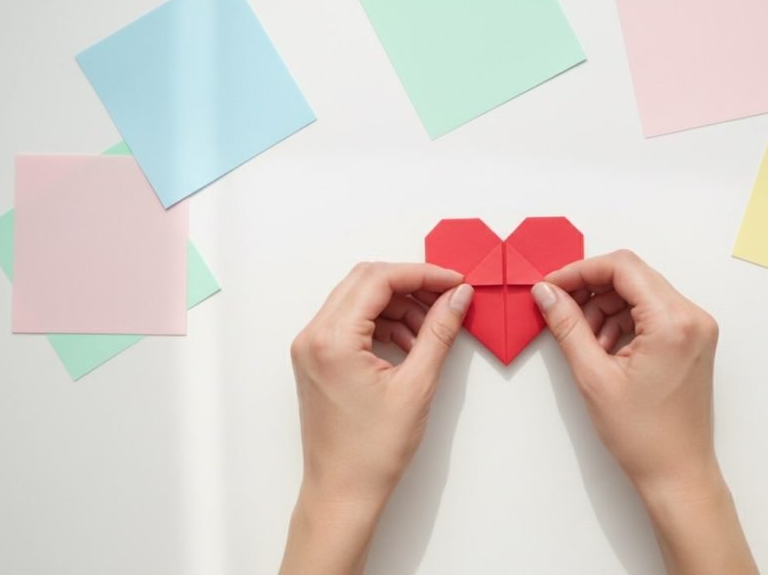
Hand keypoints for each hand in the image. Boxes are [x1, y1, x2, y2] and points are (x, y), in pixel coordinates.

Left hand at [281, 262, 471, 574]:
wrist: (342, 492)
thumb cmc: (372, 451)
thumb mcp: (417, 385)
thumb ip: (439, 332)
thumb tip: (457, 297)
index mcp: (332, 339)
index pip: (378, 280)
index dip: (422, 274)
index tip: (454, 282)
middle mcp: (313, 336)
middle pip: (364, 282)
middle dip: (410, 284)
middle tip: (447, 297)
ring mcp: (310, 347)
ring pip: (358, 299)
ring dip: (397, 304)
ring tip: (431, 328)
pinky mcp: (316, 359)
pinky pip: (351, 322)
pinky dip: (382, 323)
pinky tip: (410, 343)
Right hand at [532, 250, 757, 574]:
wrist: (677, 473)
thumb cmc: (644, 436)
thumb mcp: (594, 376)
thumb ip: (567, 326)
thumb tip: (547, 293)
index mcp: (673, 321)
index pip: (622, 267)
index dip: (580, 271)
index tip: (552, 286)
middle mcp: (692, 317)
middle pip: (632, 276)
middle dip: (591, 291)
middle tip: (561, 312)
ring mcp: (696, 328)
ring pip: (640, 293)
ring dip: (606, 308)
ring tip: (585, 343)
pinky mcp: (692, 340)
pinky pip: (652, 313)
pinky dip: (623, 322)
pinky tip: (604, 349)